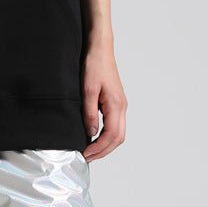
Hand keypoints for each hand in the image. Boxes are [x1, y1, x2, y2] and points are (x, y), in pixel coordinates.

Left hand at [81, 40, 127, 162]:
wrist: (100, 49)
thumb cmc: (94, 65)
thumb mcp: (87, 90)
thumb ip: (89, 113)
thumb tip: (91, 133)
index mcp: (116, 105)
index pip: (111, 135)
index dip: (99, 148)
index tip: (86, 154)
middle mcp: (122, 107)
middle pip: (118, 138)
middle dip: (103, 151)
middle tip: (87, 158)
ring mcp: (121, 106)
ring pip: (118, 134)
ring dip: (105, 146)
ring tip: (90, 152)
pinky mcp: (116, 104)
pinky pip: (115, 126)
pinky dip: (106, 137)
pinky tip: (95, 139)